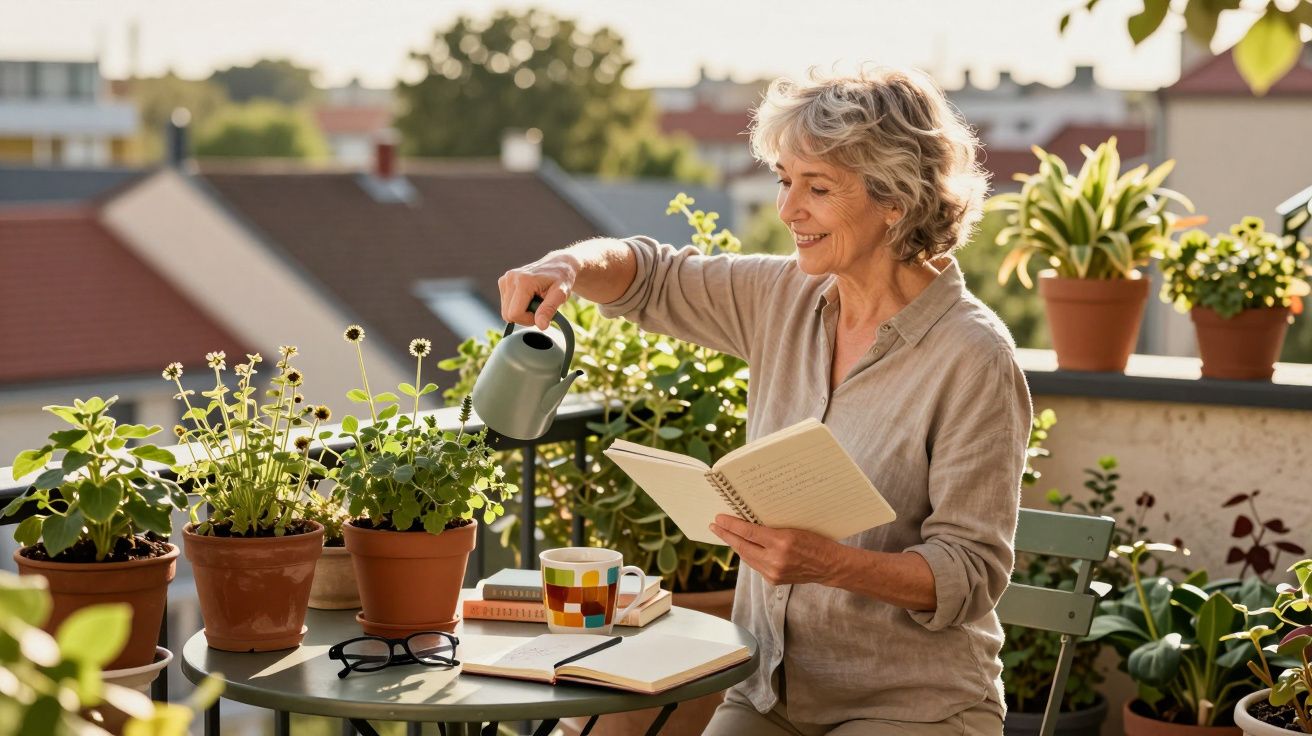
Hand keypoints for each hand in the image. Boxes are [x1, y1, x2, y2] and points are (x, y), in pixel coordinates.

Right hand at [498, 252, 579, 329]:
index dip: (528, 320)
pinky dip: (517, 305)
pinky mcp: (503, 282)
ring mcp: (505, 279)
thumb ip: (549, 309)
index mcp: (523, 281)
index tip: (542, 314)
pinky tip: (529, 297)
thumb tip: (541, 325)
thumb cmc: (562, 279)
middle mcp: (510, 278)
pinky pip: (506, 305)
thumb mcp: (561, 294)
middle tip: (539, 308)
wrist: (559, 264)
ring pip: (506, 311)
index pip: (515, 314)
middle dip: (524, 317)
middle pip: (508, 314)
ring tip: (535, 301)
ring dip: (521, 311)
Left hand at [709, 514, 843, 586]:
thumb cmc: (815, 542)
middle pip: (743, 547)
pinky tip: (743, 547)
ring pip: (747, 557)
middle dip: (726, 535)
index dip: (731, 525)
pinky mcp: (773, 580)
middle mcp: (775, 560)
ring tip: (725, 534)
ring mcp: (773, 573)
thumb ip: (771, 529)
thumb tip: (748, 523)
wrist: (829, 566)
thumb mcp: (794, 528)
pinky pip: (755, 565)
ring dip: (736, 546)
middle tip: (714, 526)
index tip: (719, 518)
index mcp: (782, 542)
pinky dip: (748, 555)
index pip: (749, 532)